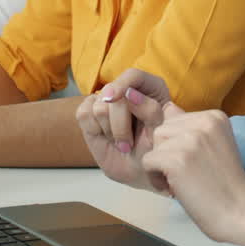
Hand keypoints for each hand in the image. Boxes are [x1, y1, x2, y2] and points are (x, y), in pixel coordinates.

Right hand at [76, 69, 173, 191]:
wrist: (142, 169)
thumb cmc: (155, 149)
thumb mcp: (160, 132)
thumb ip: (151, 110)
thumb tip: (129, 94)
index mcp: (150, 88)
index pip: (133, 77)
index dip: (123, 85)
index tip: (115, 98)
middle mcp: (127, 90)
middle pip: (113, 92)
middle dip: (120, 124)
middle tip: (129, 144)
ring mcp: (107, 100)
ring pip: (99, 106)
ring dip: (111, 131)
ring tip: (122, 142)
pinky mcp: (90, 112)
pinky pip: (84, 113)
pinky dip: (95, 130)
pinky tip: (108, 139)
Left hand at [141, 106, 244, 243]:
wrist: (241, 212)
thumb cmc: (226, 184)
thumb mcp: (214, 144)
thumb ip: (191, 127)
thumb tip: (167, 106)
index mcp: (215, 116)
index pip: (175, 119)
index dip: (178, 144)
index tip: (194, 162)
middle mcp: (203, 122)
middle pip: (162, 130)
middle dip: (166, 153)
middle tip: (187, 174)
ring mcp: (190, 139)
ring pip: (153, 145)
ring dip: (160, 165)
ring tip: (181, 181)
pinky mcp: (176, 159)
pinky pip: (147, 161)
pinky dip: (155, 179)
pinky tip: (174, 188)